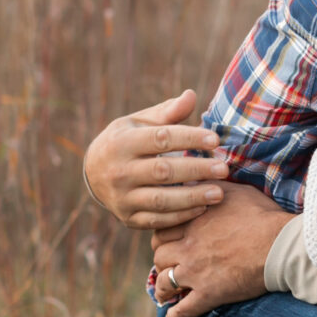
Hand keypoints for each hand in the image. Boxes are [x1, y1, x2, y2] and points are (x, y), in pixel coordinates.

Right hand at [84, 90, 228, 230]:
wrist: (92, 173)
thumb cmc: (126, 141)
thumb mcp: (139, 122)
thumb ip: (167, 113)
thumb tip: (191, 95)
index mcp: (122, 142)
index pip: (160, 139)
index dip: (189, 138)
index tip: (215, 140)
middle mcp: (119, 171)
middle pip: (163, 171)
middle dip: (196, 169)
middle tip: (224, 168)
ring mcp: (122, 197)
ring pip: (161, 200)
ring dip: (193, 197)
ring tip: (219, 193)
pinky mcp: (128, 218)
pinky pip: (158, 220)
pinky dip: (181, 216)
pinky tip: (203, 208)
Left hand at [151, 186, 291, 316]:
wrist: (281, 244)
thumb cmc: (264, 215)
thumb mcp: (235, 190)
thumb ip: (210, 186)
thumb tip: (196, 180)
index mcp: (193, 220)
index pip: (162, 228)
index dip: (163, 235)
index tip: (169, 240)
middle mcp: (188, 246)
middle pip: (159, 254)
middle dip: (161, 260)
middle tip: (169, 264)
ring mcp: (196, 271)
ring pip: (164, 282)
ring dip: (163, 288)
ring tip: (166, 293)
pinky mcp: (209, 293)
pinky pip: (184, 310)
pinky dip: (176, 315)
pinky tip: (176, 316)